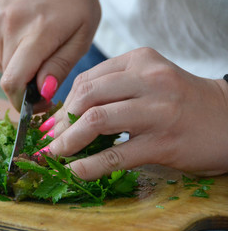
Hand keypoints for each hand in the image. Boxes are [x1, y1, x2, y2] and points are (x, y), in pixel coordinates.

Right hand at [0, 0, 100, 111]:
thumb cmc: (76, 4)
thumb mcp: (81, 37)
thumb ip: (60, 66)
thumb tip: (41, 93)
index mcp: (37, 32)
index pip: (13, 82)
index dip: (22, 103)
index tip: (38, 105)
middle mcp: (9, 26)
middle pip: (9, 78)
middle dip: (26, 86)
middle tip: (46, 77)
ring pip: (2, 68)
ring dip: (19, 70)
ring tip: (38, 50)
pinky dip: (10, 57)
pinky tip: (24, 41)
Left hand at [41, 47, 227, 179]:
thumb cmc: (181, 101)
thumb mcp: (148, 82)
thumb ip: (112, 90)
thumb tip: (68, 114)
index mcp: (140, 61)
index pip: (88, 79)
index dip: (64, 104)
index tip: (52, 122)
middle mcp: (149, 80)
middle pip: (86, 96)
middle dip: (61, 122)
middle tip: (49, 139)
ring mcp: (156, 111)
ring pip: (96, 120)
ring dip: (68, 141)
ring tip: (55, 154)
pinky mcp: (163, 142)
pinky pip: (116, 153)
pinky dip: (90, 164)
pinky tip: (78, 170)